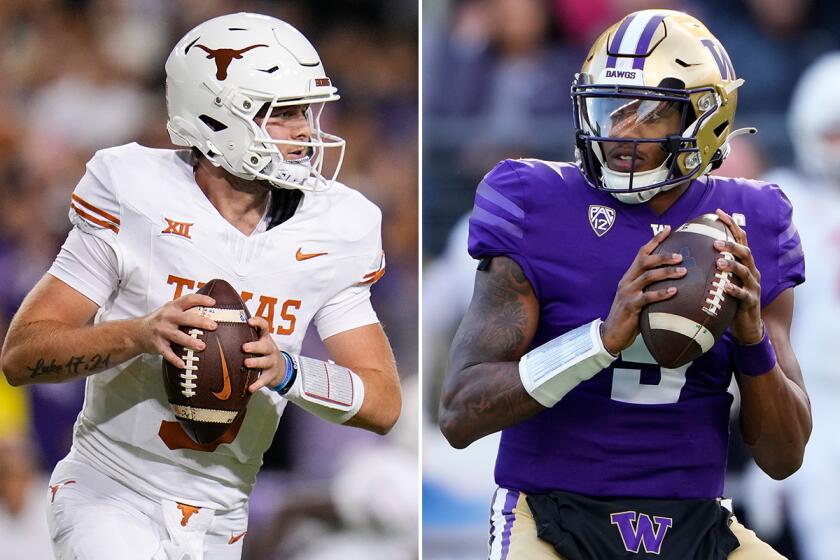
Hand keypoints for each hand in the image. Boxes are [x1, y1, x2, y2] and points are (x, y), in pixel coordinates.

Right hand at [134, 293, 216, 368]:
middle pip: (185, 318)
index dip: (200, 299)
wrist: (136, 332)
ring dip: (190, 342)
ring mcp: (161, 331)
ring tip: (202, 346)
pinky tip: (183, 364)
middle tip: (213, 326)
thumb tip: (210, 310)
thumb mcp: (170, 310)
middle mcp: (166, 317)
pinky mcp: (157, 344)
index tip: (213, 302)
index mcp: (172, 307)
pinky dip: (175, 359)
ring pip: (177, 336)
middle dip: (200, 322)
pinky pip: (167, 353)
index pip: (187, 299)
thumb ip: (185, 309)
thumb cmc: (160, 320)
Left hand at [244, 317, 288, 392]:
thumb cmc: (263, 353)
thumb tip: (221, 326)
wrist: (281, 369)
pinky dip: (257, 384)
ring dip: (256, 363)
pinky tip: (250, 387)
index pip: (264, 327)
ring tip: (246, 363)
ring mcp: (272, 363)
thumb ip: (246, 335)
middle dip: (255, 346)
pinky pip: (264, 380)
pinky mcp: (271, 376)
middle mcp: (270, 349)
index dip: (258, 323)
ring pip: (265, 362)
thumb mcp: (259, 342)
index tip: (249, 321)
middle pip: (265, 346)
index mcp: (265, 339)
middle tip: (244, 347)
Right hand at [601, 225, 685, 354]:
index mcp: (629, 276)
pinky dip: (661, 293)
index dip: (655, 240)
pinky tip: (674, 291)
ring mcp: (627, 293)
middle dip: (663, 256)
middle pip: (645, 261)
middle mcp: (627, 281)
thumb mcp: (637, 297)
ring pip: (647, 276)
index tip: (669, 229)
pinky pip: (647, 297)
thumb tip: (673, 281)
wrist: (611, 334)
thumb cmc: (629, 315)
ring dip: (666, 272)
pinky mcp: (630, 306)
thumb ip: (649, 287)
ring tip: (683, 272)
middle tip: (681, 255)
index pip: (641, 253)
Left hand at [714, 209, 762, 343]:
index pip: (740, 239)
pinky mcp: (751, 302)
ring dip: (732, 265)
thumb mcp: (724, 279)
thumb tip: (691, 248)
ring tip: (719, 262)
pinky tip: (725, 288)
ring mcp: (753, 286)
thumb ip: (714, 265)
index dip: (731, 225)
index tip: (718, 212)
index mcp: (744, 264)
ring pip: (746, 271)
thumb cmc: (731, 300)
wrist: (747, 325)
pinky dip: (735, 290)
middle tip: (715, 242)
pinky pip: (744, 295)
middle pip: (745, 252)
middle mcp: (751, 271)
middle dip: (731, 245)